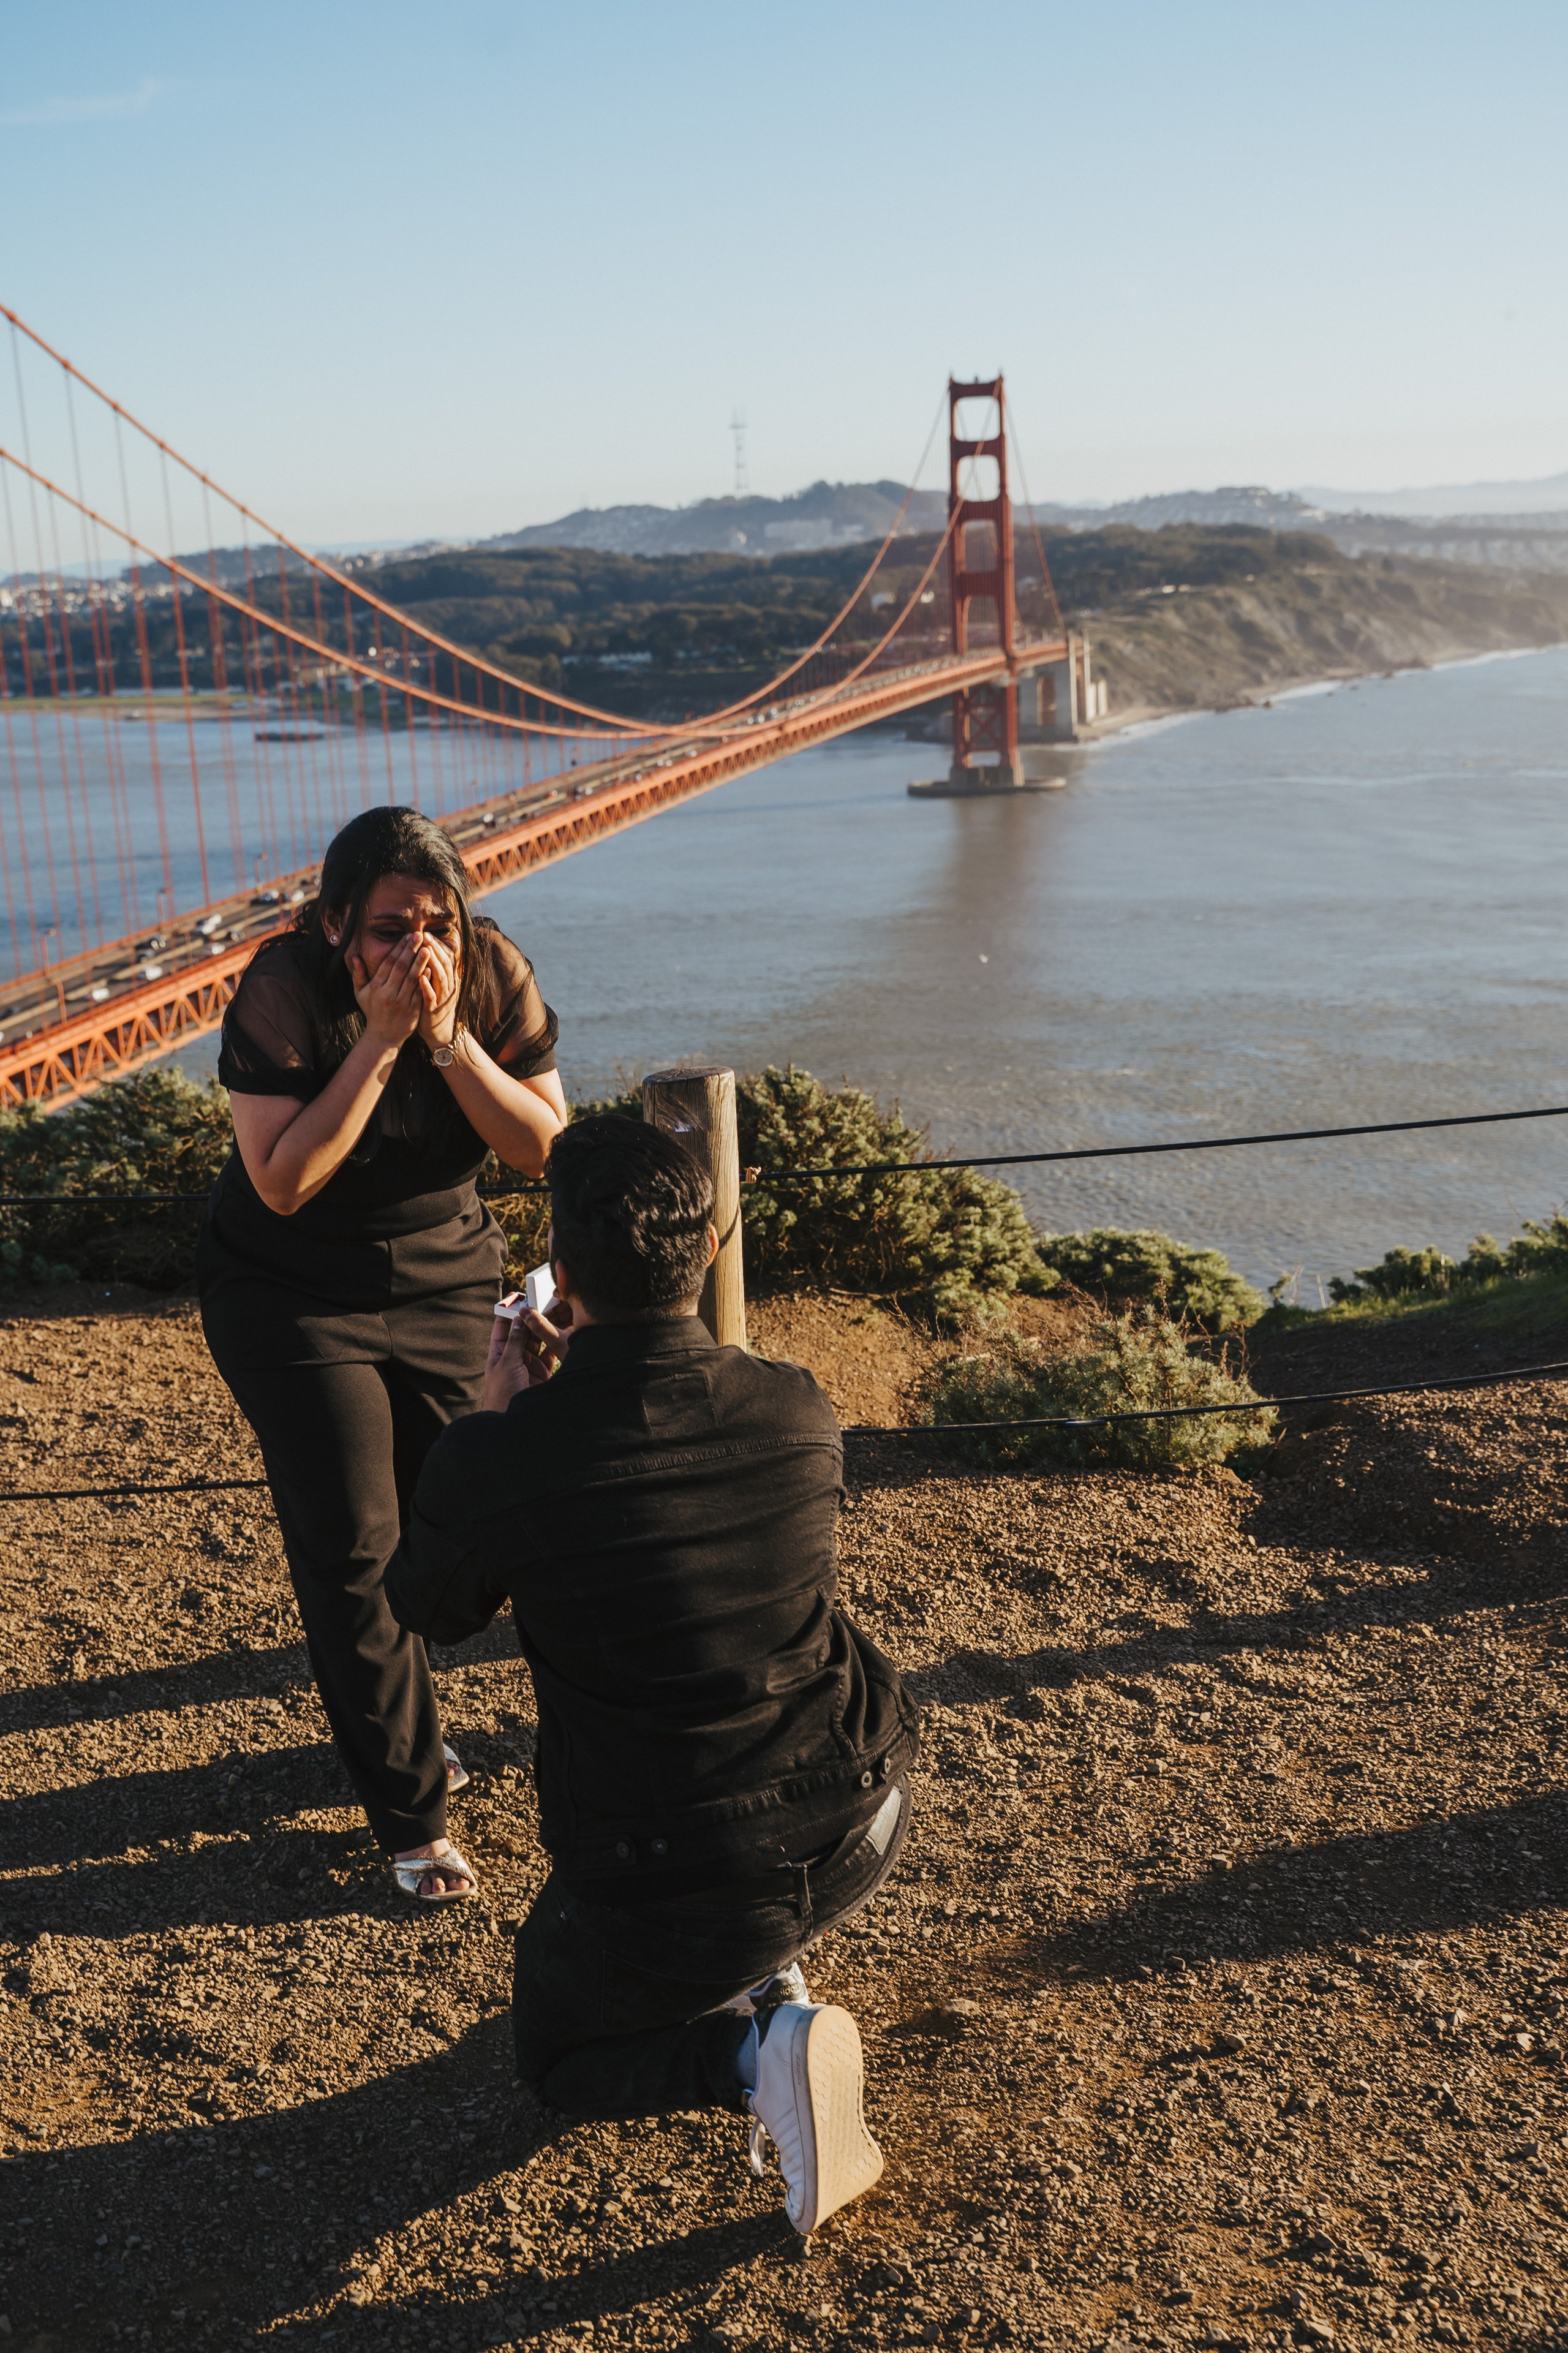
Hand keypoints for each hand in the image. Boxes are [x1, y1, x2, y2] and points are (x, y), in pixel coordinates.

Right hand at [348, 936, 423, 1052]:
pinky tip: (431, 968)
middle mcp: (388, 994)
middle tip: (419, 935)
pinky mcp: (412, 1011)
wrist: (383, 1036)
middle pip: (401, 968)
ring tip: (427, 948)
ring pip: (412, 979)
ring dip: (420, 962)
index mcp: (376, 987)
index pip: (388, 963)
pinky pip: (419, 992)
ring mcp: (401, 1002)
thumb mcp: (360, 994)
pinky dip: (425, 980)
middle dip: (410, 950)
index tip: (407, 936)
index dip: (398, 949)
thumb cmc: (372, 1012)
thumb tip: (355, 957)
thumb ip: (358, 975)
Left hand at [416, 932, 460, 1049]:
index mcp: (449, 979)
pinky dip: (427, 986)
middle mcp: (449, 986)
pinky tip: (421, 977)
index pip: (446, 957)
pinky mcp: (434, 1010)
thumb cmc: (434, 1005)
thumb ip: (435, 970)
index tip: (426, 933)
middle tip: (424, 936)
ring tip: (424, 950)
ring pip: (441, 977)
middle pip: (445, 963)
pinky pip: (432, 996)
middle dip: (435, 949)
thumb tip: (428, 951)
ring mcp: (443, 998)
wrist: (439, 1032)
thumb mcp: (437, 986)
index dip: (437, 945)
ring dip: (433, 963)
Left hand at [484, 1299, 568, 1411]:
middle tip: (542, 1300)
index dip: (510, 1311)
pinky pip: (550, 1352)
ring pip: (538, 1340)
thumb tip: (519, 1319)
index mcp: (499, 1352)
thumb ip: (515, 1342)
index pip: (503, 1326)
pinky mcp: (543, 1371)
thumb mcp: (507, 1364)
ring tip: (554, 1311)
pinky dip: (556, 1342)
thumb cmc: (502, 1393)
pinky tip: (562, 1331)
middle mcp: (515, 1355)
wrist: (513, 1421)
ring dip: (544, 1327)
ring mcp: (529, 1363)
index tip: (519, 1295)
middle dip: (531, 1317)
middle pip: (523, 1331)